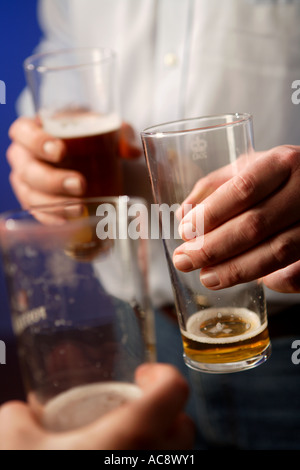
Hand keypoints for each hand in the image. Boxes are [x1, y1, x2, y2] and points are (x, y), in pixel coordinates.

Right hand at [0, 364, 194, 449]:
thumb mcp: (12, 443)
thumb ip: (18, 418)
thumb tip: (22, 413)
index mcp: (129, 438)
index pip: (173, 391)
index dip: (161, 374)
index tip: (140, 376)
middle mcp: (152, 465)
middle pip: (184, 429)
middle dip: (165, 414)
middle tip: (135, 412)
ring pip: (179, 461)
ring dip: (161, 447)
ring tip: (127, 445)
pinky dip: (151, 466)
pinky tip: (121, 465)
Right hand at [7, 117, 141, 207]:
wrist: (83, 156)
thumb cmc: (84, 137)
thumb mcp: (102, 129)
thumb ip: (119, 133)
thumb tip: (131, 150)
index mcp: (33, 130)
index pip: (23, 132)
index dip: (37, 141)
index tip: (60, 150)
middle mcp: (23, 157)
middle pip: (27, 169)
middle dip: (53, 179)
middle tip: (80, 184)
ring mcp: (25, 182)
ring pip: (30, 195)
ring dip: (54, 204)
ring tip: (79, 209)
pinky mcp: (33, 202)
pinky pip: (37, 213)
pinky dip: (51, 219)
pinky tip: (68, 222)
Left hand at [173, 145, 299, 292]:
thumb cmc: (280, 176)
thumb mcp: (249, 166)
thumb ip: (214, 186)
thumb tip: (183, 214)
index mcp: (282, 163)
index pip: (242, 190)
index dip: (211, 214)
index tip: (185, 231)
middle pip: (255, 225)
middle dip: (213, 248)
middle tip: (185, 260)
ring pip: (276, 252)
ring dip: (236, 270)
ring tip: (207, 277)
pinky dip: (278, 281)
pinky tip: (254, 281)